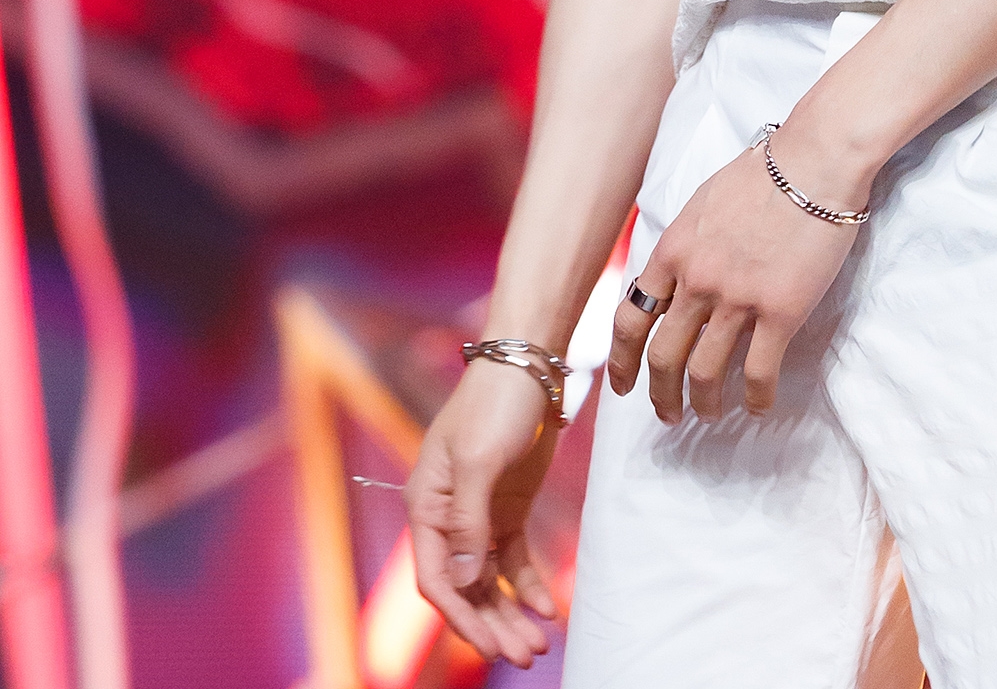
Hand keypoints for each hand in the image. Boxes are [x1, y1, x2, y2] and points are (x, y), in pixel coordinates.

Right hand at [407, 359, 563, 667]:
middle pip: (465, 588)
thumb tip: (464, 582)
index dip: (461, 617)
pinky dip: (527, 585)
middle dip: (492, 625)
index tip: (491, 646)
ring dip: (510, 614)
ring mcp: (479, 515)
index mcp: (426, 506)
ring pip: (490, 580)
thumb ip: (469, 522)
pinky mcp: (508, 508)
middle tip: (524, 657)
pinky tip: (547, 610)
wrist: (528, 364)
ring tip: (537, 647)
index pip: (435, 578)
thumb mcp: (478, 460)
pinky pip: (514, 559)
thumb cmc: (494, 404)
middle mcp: (447, 517)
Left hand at [608, 136, 864, 422]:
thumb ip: (686, 243)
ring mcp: (737, 298)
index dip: (622, 359)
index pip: (631, 317)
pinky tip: (758, 406)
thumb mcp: (703, 202)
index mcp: (673, 250)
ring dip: (703, 403)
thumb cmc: (764, 172)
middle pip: (663, 355)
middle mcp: (697, 280)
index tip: (622, 385)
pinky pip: (759, 372)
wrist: (814, 161)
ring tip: (709, 414)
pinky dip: (755, 398)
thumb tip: (676, 274)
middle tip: (667, 414)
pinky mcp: (780, 311)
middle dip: (660, 394)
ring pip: (705, 372)